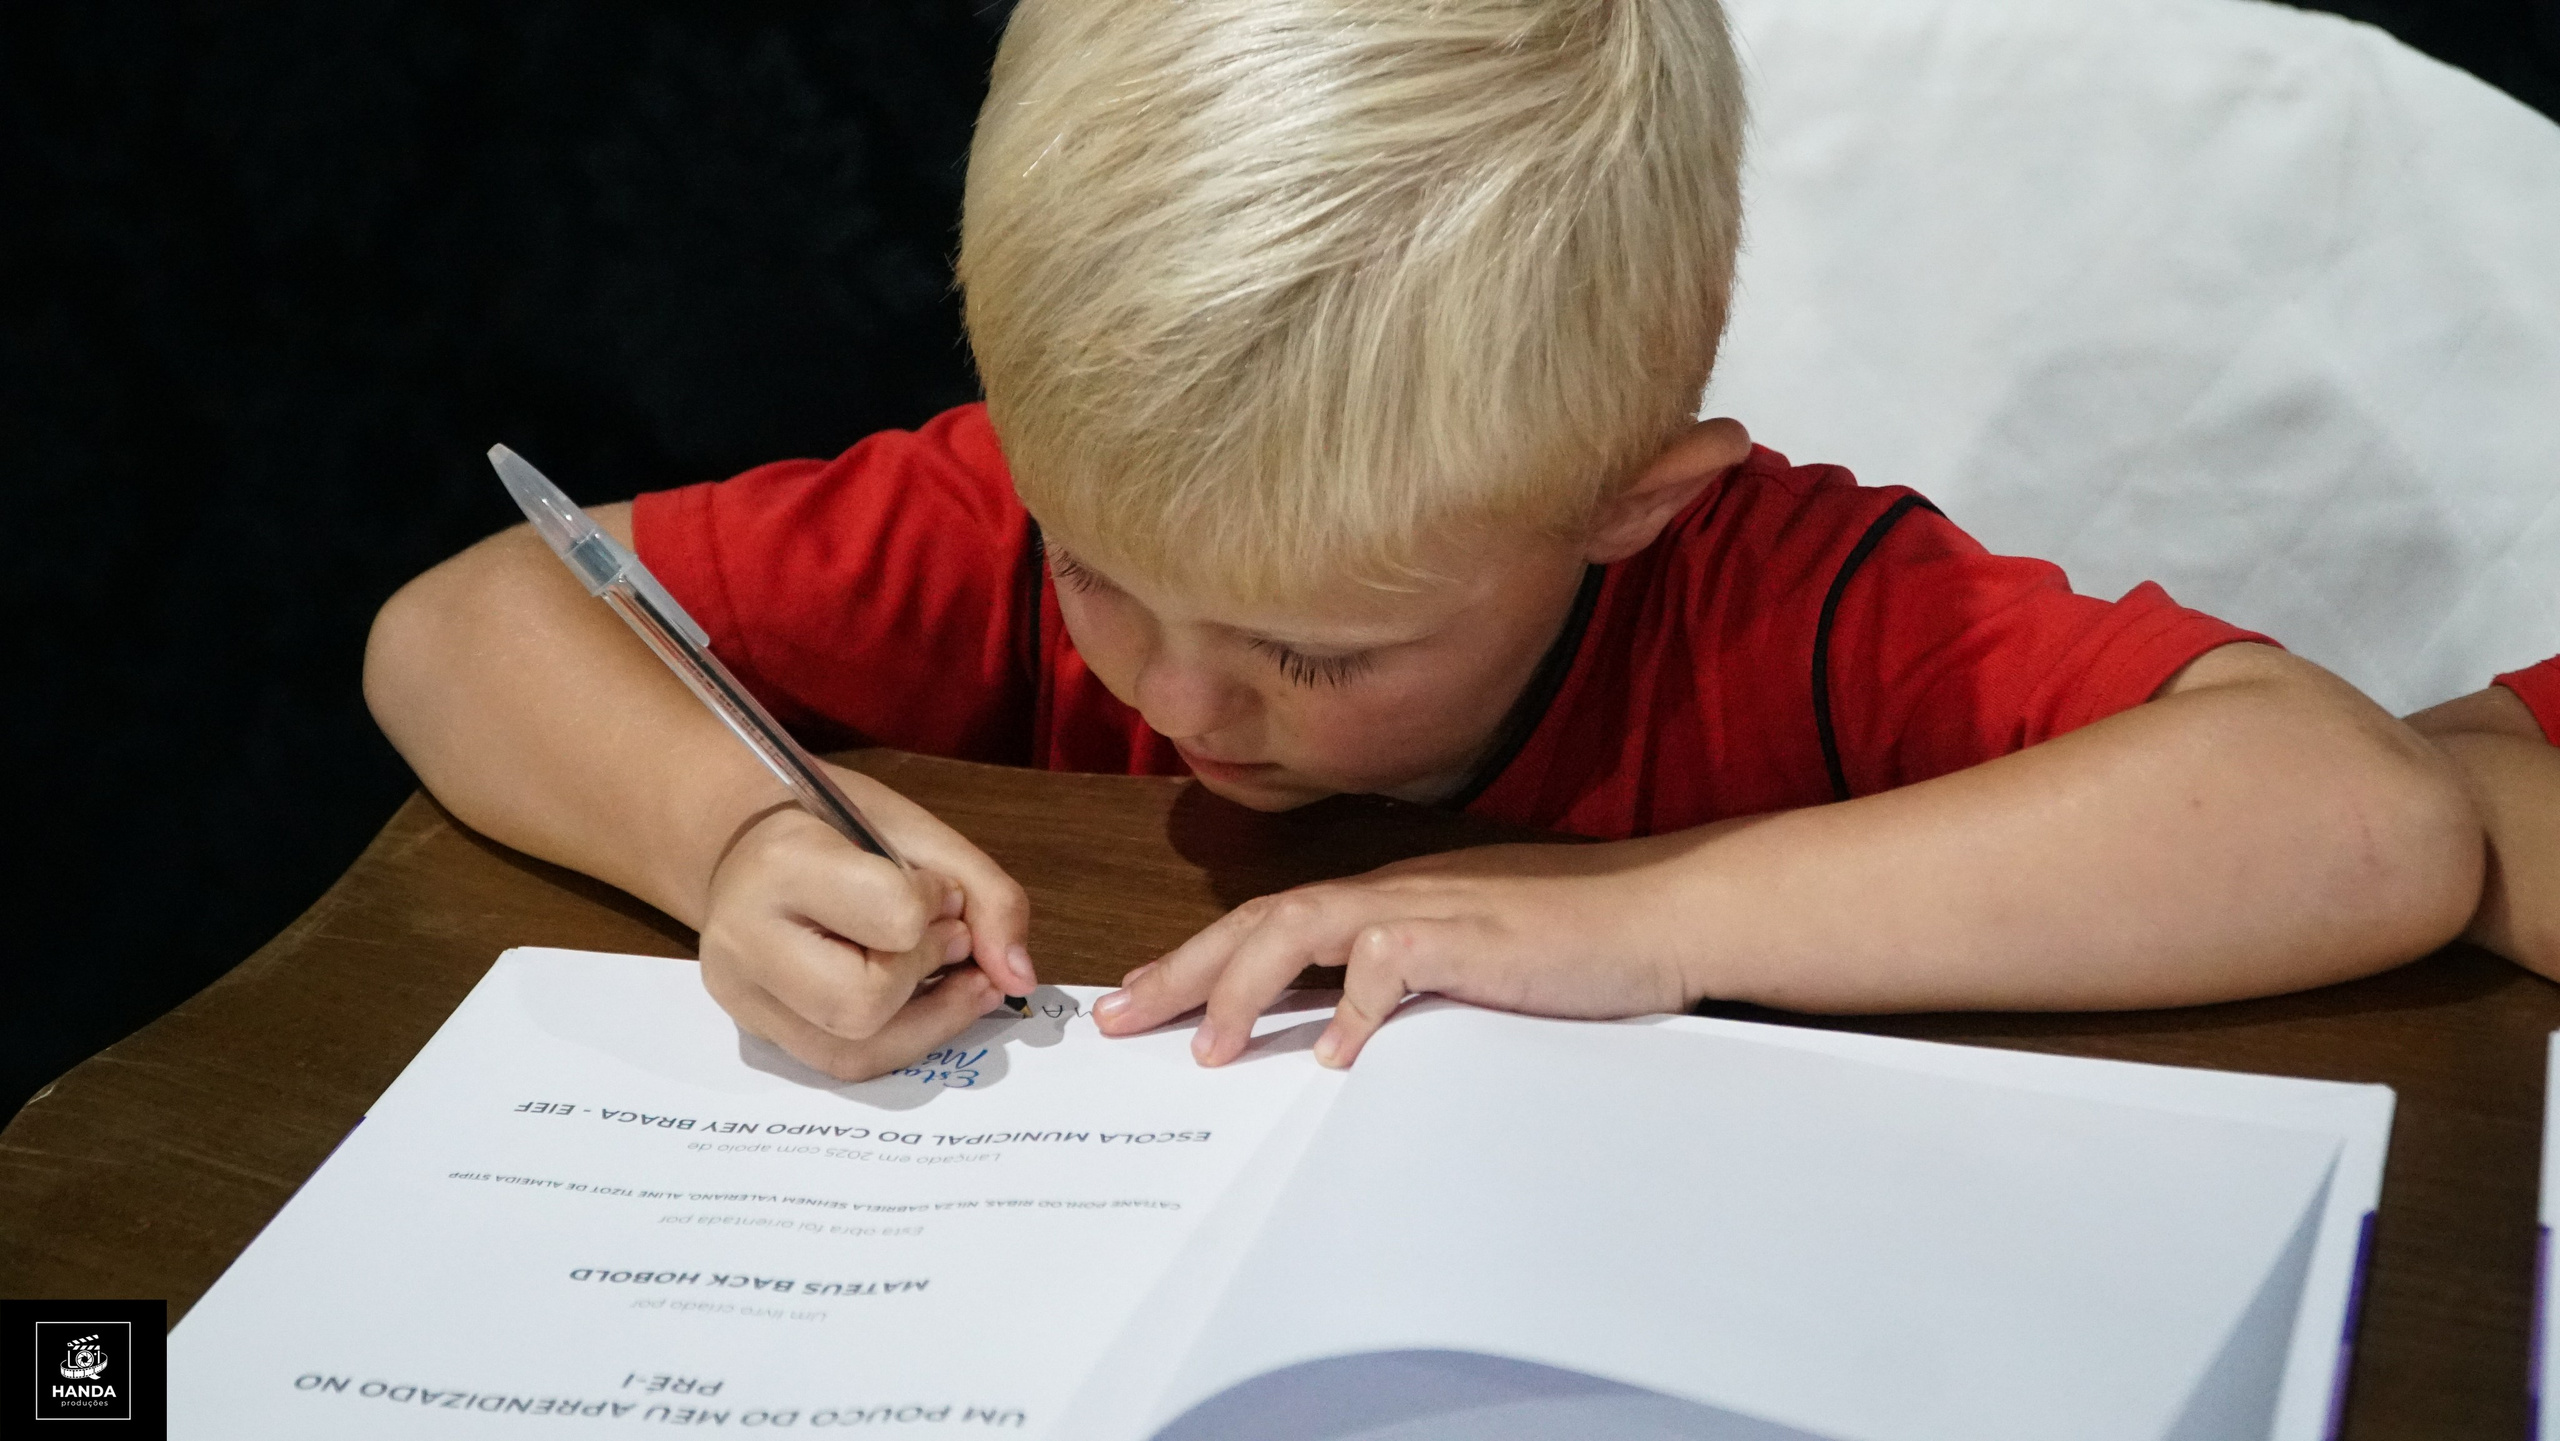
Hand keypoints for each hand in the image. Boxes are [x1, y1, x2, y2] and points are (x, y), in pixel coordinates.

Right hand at [695, 766, 1037, 1080]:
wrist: (744, 841)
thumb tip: (1019, 978)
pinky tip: (928, 1001)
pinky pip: (843, 1064)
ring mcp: (743, 995)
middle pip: (862, 1005)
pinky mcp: (757, 1031)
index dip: (936, 906)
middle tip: (944, 937)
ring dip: (929, 1019)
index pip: (891, 916)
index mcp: (783, 865)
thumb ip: (984, 892)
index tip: (937, 888)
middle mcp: (746, 940)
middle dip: (924, 973)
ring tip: (955, 976)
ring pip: (855, 1052)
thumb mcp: (916, 830)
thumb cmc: (832, 825)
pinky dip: (902, 1038)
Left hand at [1089, 839, 1693, 1068]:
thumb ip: (1395, 988)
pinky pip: (1391, 964)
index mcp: (1382, 902)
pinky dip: (1354, 1007)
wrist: (1656, 915)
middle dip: (1180, 971)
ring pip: (1301, 926)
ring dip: (1243, 986)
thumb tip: (1329, 1034)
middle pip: (1257, 920)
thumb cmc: (1568, 945)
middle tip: (1117, 1019)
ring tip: (1205, 1049)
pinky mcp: (1470, 937)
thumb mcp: (1461, 967)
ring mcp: (1427, 909)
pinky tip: (1331, 1054)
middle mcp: (1390, 894)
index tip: (1137, 1002)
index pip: (1266, 924)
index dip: (1196, 962)